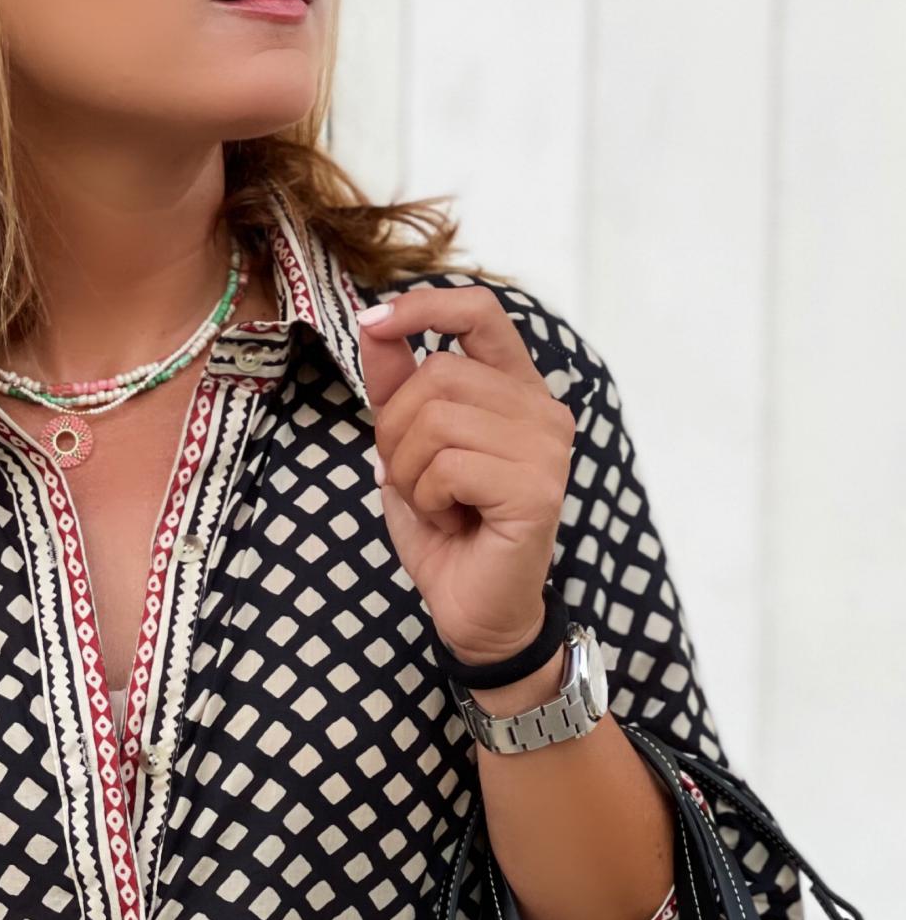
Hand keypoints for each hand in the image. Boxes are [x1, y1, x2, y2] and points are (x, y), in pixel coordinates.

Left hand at [358, 283, 576, 665]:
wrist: (474, 612)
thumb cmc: (448, 533)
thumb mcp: (408, 450)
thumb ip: (397, 388)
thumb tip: (374, 326)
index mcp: (516, 390)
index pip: (480, 312)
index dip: (424, 306)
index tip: (373, 323)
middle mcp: (542, 410)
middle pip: (439, 373)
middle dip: (395, 430)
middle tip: (407, 479)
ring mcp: (546, 448)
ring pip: (437, 420)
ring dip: (410, 472)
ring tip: (434, 506)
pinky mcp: (536, 489)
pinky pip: (448, 467)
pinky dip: (428, 501)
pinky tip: (452, 523)